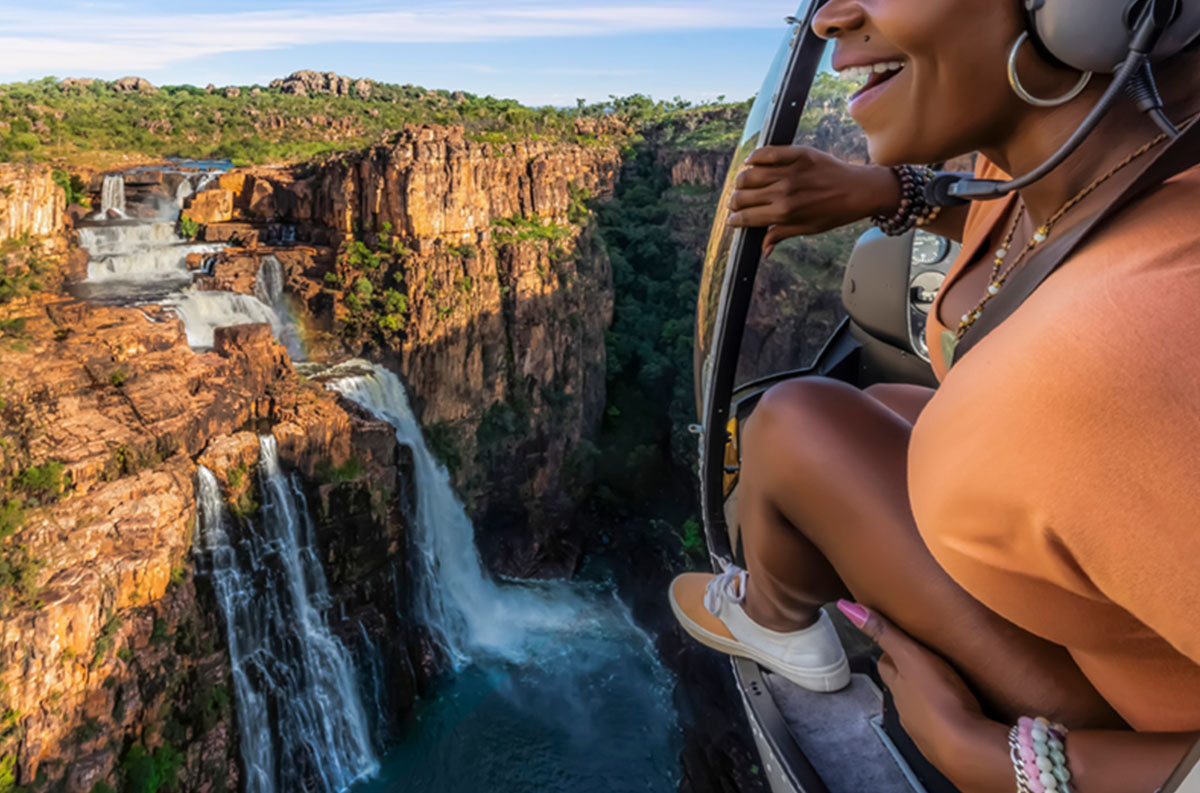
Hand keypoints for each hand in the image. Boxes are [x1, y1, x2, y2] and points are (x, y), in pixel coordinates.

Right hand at [727, 146, 900, 252]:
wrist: (859, 190)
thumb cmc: (834, 212)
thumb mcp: (807, 229)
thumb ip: (780, 235)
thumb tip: (763, 250)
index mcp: (784, 213)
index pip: (747, 216)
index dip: (735, 219)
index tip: (732, 219)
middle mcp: (783, 192)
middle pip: (743, 196)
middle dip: (735, 202)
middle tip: (736, 203)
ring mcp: (789, 171)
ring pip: (749, 174)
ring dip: (741, 182)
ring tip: (743, 185)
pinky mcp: (797, 154)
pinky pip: (766, 153)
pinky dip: (754, 158)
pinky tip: (751, 163)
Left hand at [837, 600, 1004, 787]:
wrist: (968, 748)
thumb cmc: (940, 699)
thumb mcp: (911, 655)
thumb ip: (884, 632)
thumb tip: (847, 608)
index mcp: (898, 684)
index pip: (886, 663)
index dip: (891, 649)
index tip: (897, 638)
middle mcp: (906, 707)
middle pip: (903, 685)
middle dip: (910, 673)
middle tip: (924, 658)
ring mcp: (925, 727)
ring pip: (921, 706)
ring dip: (929, 695)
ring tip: (945, 683)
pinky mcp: (947, 741)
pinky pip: (942, 724)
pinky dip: (947, 715)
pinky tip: (959, 711)